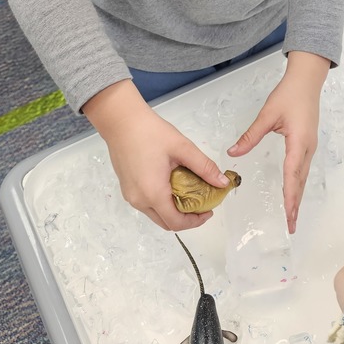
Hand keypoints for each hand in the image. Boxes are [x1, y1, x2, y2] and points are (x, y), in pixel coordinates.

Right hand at [83, 80, 228, 230]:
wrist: (121, 120)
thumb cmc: (151, 132)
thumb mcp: (183, 148)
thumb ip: (204, 167)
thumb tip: (223, 182)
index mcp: (153, 193)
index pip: (176, 222)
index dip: (196, 221)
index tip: (210, 210)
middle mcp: (139, 200)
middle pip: (166, 222)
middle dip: (187, 218)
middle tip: (203, 203)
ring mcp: (130, 195)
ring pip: (156, 214)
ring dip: (174, 210)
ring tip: (191, 192)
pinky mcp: (127, 188)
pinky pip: (147, 203)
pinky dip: (163, 202)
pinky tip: (174, 184)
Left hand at [227, 51, 327, 233]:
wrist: (307, 80)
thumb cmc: (289, 94)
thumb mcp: (267, 115)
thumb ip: (251, 135)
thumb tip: (233, 152)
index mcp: (299, 142)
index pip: (293, 175)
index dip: (290, 197)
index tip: (288, 215)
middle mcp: (307, 148)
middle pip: (300, 181)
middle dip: (295, 204)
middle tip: (290, 225)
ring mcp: (309, 147)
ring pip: (303, 176)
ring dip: (297, 195)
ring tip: (292, 214)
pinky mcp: (307, 143)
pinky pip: (302, 168)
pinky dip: (297, 183)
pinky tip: (292, 190)